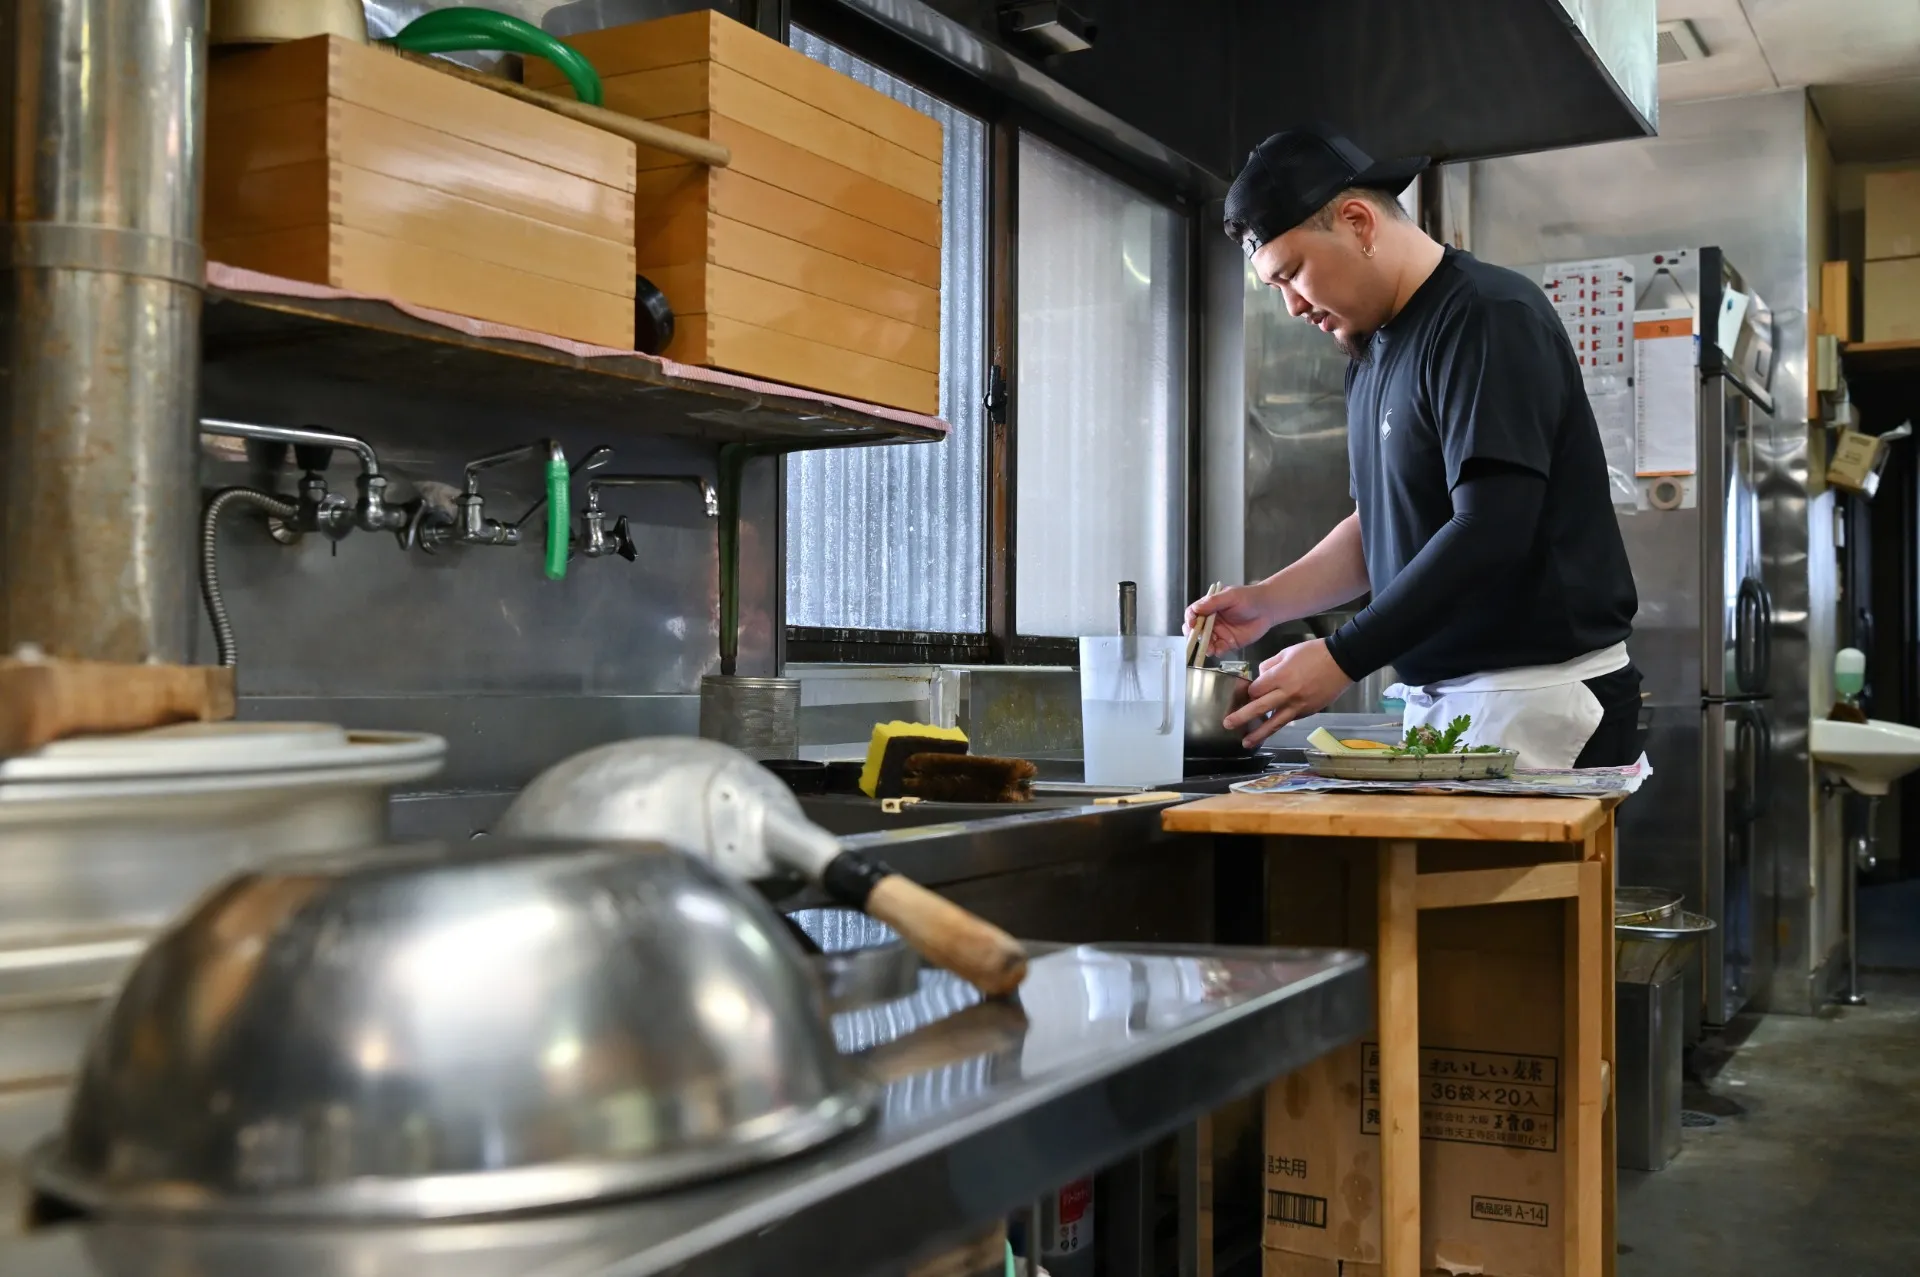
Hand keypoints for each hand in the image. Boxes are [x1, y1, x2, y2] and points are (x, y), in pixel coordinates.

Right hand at [1184, 583, 1275, 656]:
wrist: (1268, 608)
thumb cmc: (1249, 597)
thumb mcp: (1231, 596)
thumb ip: (1213, 602)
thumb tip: (1196, 608)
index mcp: (1209, 607)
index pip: (1193, 613)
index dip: (1189, 619)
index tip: (1191, 624)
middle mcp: (1211, 621)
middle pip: (1196, 630)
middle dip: (1194, 636)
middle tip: (1197, 639)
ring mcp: (1220, 633)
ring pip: (1206, 642)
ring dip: (1205, 646)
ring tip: (1209, 649)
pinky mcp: (1229, 643)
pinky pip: (1219, 649)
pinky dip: (1217, 651)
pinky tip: (1219, 650)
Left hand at [1225, 638, 1351, 747]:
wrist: (1342, 661)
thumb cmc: (1314, 653)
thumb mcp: (1287, 653)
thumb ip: (1269, 666)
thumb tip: (1260, 678)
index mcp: (1280, 676)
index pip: (1255, 690)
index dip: (1248, 692)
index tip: (1246, 693)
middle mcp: (1287, 694)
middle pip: (1259, 709)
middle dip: (1242, 718)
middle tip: (1227, 725)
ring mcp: (1299, 705)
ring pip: (1274, 723)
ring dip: (1259, 734)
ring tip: (1246, 743)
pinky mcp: (1308, 712)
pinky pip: (1289, 720)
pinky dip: (1278, 725)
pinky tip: (1270, 731)